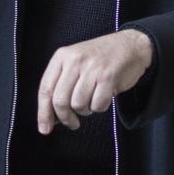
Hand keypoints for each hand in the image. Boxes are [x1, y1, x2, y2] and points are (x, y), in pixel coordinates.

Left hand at [37, 29, 153, 133]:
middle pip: (60, 100)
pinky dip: (99, 107)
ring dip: (85, 111)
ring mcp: (92, 68)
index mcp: (62, 56)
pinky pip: (97, 105)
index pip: (46, 89)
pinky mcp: (108, 77)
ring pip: (78, 105)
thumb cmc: (100, 58)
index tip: (45, 129)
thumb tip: (51, 117)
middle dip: (65, 118)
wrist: (130, 45)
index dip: (43, 112)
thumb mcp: (75, 62)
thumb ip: (61, 85)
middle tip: (72, 123)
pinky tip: (103, 97)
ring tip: (91, 101)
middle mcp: (75, 60)